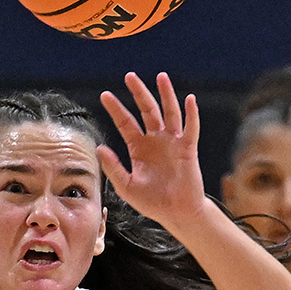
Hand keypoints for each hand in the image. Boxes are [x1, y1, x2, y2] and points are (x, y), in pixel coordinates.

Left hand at [95, 73, 207, 229]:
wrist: (175, 212)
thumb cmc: (151, 201)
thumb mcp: (126, 186)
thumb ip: (113, 167)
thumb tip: (99, 148)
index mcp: (139, 148)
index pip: (126, 123)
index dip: (116, 109)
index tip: (105, 95)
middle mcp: (155, 140)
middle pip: (147, 111)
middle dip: (139, 93)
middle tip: (129, 76)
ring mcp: (173, 142)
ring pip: (169, 113)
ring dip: (166, 95)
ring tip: (161, 77)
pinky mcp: (188, 149)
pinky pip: (190, 128)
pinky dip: (191, 113)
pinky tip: (189, 99)